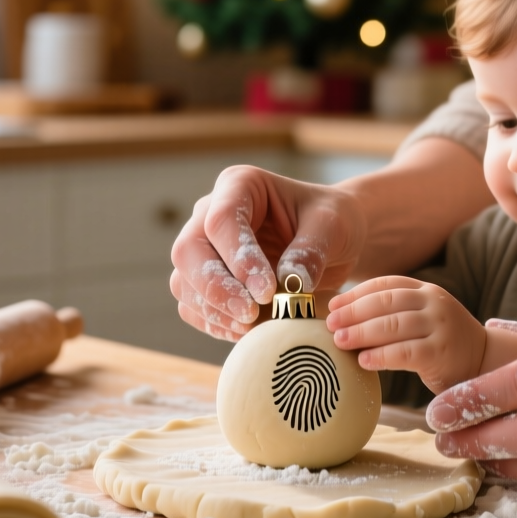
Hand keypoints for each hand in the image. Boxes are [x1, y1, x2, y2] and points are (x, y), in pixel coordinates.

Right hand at [169, 165, 366, 339]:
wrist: (332, 243)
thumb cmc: (332, 223)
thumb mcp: (332, 227)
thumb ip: (311, 250)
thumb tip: (291, 282)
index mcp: (239, 185)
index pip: (222, 219)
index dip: (239, 258)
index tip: (268, 290)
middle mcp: (210, 214)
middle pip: (189, 250)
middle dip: (216, 288)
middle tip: (251, 313)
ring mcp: (203, 249)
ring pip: (183, 281)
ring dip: (214, 310)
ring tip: (253, 326)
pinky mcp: (204, 282)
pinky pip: (192, 307)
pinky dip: (214, 324)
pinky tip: (246, 332)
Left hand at [326, 276, 487, 392]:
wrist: (485, 362)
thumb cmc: (442, 343)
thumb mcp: (423, 318)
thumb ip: (394, 313)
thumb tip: (344, 318)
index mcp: (426, 290)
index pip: (386, 285)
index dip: (355, 294)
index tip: (332, 305)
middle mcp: (434, 303)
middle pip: (386, 302)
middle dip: (353, 312)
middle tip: (330, 324)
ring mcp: (440, 326)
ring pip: (392, 325)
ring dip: (361, 333)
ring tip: (339, 341)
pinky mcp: (441, 353)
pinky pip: (404, 352)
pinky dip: (380, 356)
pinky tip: (362, 361)